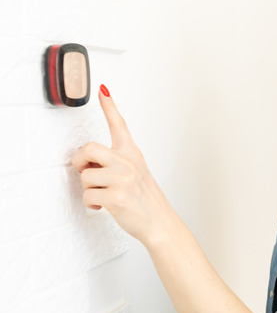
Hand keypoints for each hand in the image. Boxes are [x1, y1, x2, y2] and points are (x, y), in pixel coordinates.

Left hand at [72, 85, 174, 243]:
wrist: (159, 222)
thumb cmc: (145, 199)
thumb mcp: (136, 174)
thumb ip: (114, 163)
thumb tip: (85, 163)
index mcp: (133, 154)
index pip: (120, 125)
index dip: (110, 106)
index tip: (103, 90)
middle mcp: (128, 163)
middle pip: (88, 148)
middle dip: (79, 161)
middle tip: (85, 170)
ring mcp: (123, 180)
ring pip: (85, 176)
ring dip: (88, 189)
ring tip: (103, 195)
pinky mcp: (116, 197)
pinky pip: (87, 196)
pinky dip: (91, 204)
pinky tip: (104, 207)